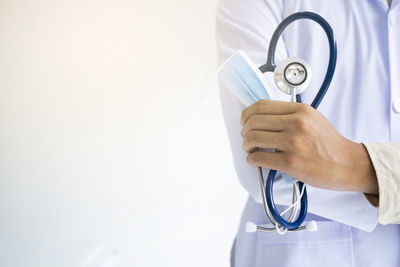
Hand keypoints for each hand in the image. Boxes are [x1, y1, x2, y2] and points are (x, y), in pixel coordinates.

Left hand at [240, 99, 377, 194]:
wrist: (346, 164)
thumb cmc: (328, 143)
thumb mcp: (312, 118)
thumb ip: (289, 114)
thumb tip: (260, 116)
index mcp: (300, 110)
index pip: (261, 105)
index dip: (247, 114)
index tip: (244, 121)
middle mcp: (296, 123)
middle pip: (254, 122)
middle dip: (245, 131)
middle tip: (247, 138)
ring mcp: (293, 143)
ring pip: (253, 139)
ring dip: (246, 146)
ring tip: (251, 150)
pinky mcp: (290, 162)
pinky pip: (259, 158)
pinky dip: (252, 160)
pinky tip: (256, 161)